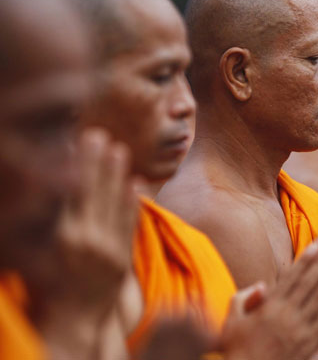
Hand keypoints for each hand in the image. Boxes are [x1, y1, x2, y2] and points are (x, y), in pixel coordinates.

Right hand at [38, 128, 137, 357]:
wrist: (70, 324)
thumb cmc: (44, 287)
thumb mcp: (38, 253)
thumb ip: (50, 221)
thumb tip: (54, 186)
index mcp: (60, 237)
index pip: (72, 191)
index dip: (79, 165)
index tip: (81, 142)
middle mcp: (85, 241)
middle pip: (94, 192)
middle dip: (98, 162)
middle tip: (101, 135)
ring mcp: (107, 251)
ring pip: (115, 204)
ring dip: (118, 175)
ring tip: (120, 150)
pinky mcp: (122, 260)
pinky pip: (129, 225)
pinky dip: (133, 203)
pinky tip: (136, 183)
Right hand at [221, 237, 317, 359]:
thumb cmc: (238, 349)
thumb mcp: (232, 321)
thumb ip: (243, 298)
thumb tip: (262, 285)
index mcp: (270, 306)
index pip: (293, 276)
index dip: (308, 258)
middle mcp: (287, 315)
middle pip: (311, 282)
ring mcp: (301, 330)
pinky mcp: (310, 345)